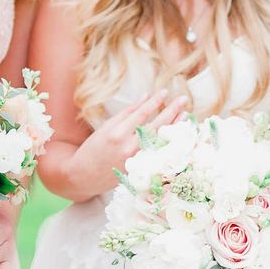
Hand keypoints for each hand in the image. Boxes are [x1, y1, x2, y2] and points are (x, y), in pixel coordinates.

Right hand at [70, 90, 188, 193]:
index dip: (155, 102)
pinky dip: (169, 142)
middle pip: (155, 126)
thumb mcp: (106, 127)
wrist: (83, 176)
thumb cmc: (92, 149)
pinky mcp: (140, 170)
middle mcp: (128, 147)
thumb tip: (145, 97)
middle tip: (184, 99)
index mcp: (117, 133)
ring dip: (174, 127)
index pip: (141, 114)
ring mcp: (136, 160)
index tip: (165, 91)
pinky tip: (178, 134)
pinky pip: (158, 153)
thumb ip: (127, 113)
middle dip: (171, 111)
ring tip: (186, 114)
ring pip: (161, 141)